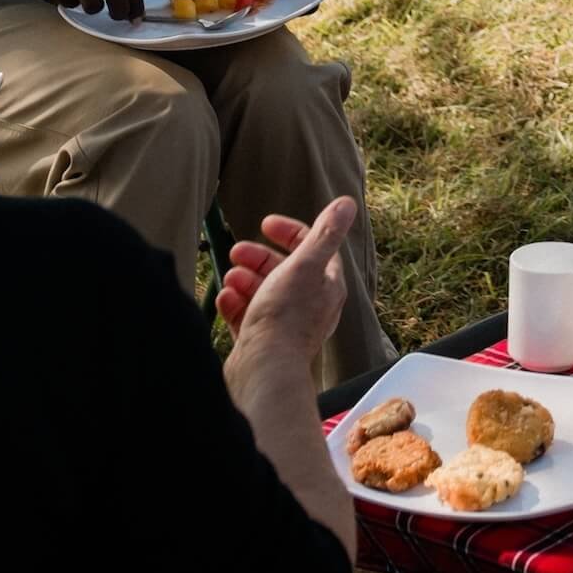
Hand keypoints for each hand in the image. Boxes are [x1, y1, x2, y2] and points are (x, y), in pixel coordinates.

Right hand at [220, 199, 356, 367]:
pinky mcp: (262, 343)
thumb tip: (347, 203)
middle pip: (284, 270)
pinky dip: (235, 305)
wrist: (263, 369)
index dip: (290, 231)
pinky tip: (225, 299)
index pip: (312, 248)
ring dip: (245, 279)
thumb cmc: (286, 317)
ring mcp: (285, 325)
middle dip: (259, 257)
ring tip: (230, 278)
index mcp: (325, 286)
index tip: (265, 224)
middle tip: (236, 251)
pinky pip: (247, 317)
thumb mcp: (305, 265)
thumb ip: (325, 233)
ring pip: (263, 293)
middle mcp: (310, 306)